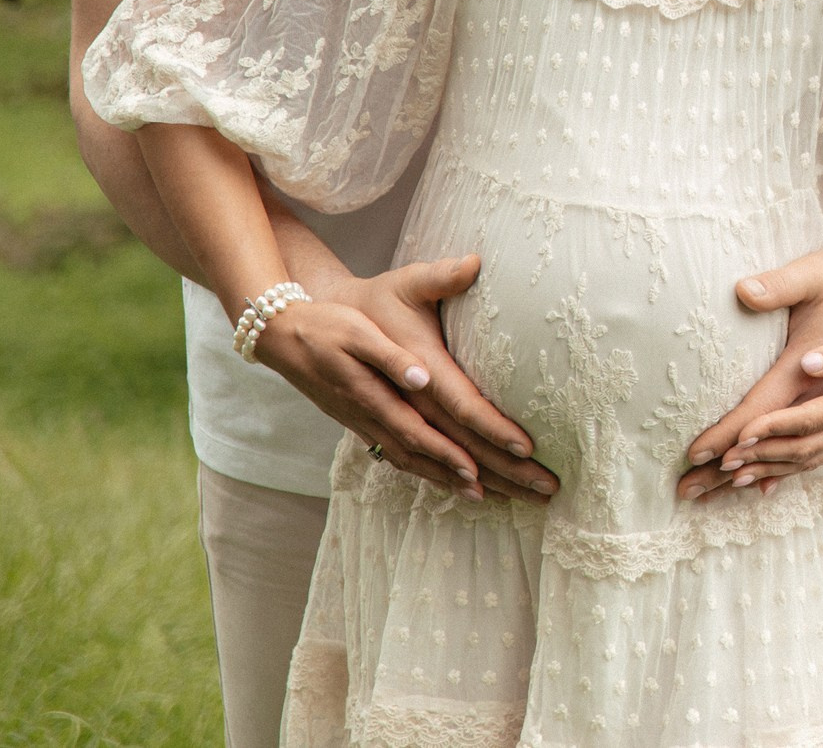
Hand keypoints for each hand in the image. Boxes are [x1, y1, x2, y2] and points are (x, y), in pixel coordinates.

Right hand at [259, 256, 558, 505]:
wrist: (283, 337)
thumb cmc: (330, 324)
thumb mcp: (359, 329)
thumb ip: (391, 355)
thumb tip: (423, 376)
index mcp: (388, 391)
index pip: (446, 421)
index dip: (484, 437)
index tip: (522, 451)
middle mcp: (382, 417)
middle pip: (444, 454)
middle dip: (494, 473)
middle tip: (539, 489)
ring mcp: (373, 426)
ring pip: (426, 464)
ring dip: (466, 483)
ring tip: (507, 497)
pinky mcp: (368, 426)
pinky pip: (408, 460)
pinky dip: (436, 477)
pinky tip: (461, 486)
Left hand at [686, 325, 822, 496]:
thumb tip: (808, 361)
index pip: (810, 418)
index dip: (775, 428)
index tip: (741, 434)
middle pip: (799, 449)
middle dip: (756, 458)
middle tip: (715, 465)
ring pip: (802, 462)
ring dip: (764, 471)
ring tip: (725, 478)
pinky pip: (810, 462)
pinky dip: (781, 474)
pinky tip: (755, 482)